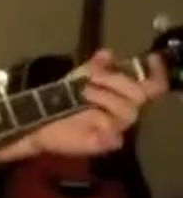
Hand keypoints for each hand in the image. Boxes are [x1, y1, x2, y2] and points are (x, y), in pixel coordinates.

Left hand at [30, 49, 168, 156]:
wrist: (40, 118)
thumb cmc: (64, 98)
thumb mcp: (79, 77)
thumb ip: (96, 66)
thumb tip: (108, 54)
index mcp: (124, 95)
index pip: (153, 86)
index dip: (157, 73)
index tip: (151, 58)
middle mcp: (125, 112)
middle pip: (139, 95)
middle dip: (115, 80)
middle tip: (91, 77)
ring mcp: (116, 130)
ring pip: (127, 111)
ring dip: (104, 96)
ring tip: (82, 93)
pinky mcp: (104, 144)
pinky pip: (114, 137)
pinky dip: (104, 126)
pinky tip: (90, 120)